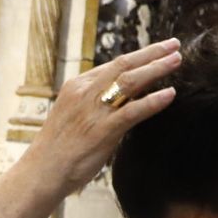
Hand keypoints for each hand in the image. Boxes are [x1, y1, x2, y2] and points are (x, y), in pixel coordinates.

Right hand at [30, 38, 182, 195]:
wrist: (41, 172)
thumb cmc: (58, 149)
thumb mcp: (73, 115)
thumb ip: (95, 103)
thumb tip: (125, 97)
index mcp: (76, 86)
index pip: (112, 65)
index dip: (138, 56)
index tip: (157, 50)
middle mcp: (85, 92)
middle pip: (123, 65)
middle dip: (151, 53)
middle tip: (174, 45)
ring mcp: (93, 110)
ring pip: (130, 81)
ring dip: (156, 69)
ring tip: (176, 60)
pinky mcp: (102, 130)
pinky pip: (132, 111)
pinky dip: (153, 101)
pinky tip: (170, 94)